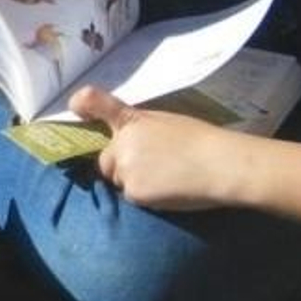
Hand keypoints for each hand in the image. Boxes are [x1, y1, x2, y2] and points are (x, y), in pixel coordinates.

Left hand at [69, 85, 242, 210]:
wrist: (222, 164)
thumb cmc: (202, 141)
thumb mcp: (165, 122)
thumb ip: (138, 128)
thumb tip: (124, 137)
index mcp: (131, 120)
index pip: (93, 103)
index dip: (82, 106)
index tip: (77, 109)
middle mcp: (122, 142)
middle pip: (105, 160)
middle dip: (120, 165)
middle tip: (154, 166)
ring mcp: (126, 167)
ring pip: (119, 181)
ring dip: (135, 182)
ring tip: (167, 178)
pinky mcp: (134, 191)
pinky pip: (132, 197)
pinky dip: (146, 197)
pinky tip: (170, 190)